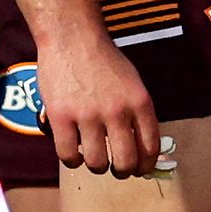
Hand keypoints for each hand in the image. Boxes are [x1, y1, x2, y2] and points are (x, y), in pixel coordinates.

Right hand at [39, 24, 163, 177]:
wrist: (73, 39)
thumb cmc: (104, 62)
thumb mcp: (134, 84)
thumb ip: (138, 113)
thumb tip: (142, 146)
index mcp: (140, 103)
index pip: (150, 146)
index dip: (146, 165)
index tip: (140, 169)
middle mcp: (117, 112)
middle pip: (126, 161)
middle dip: (123, 172)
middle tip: (118, 170)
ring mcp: (87, 115)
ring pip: (97, 163)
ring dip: (97, 167)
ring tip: (95, 160)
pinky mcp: (60, 116)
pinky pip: (68, 153)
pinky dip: (72, 160)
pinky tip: (74, 154)